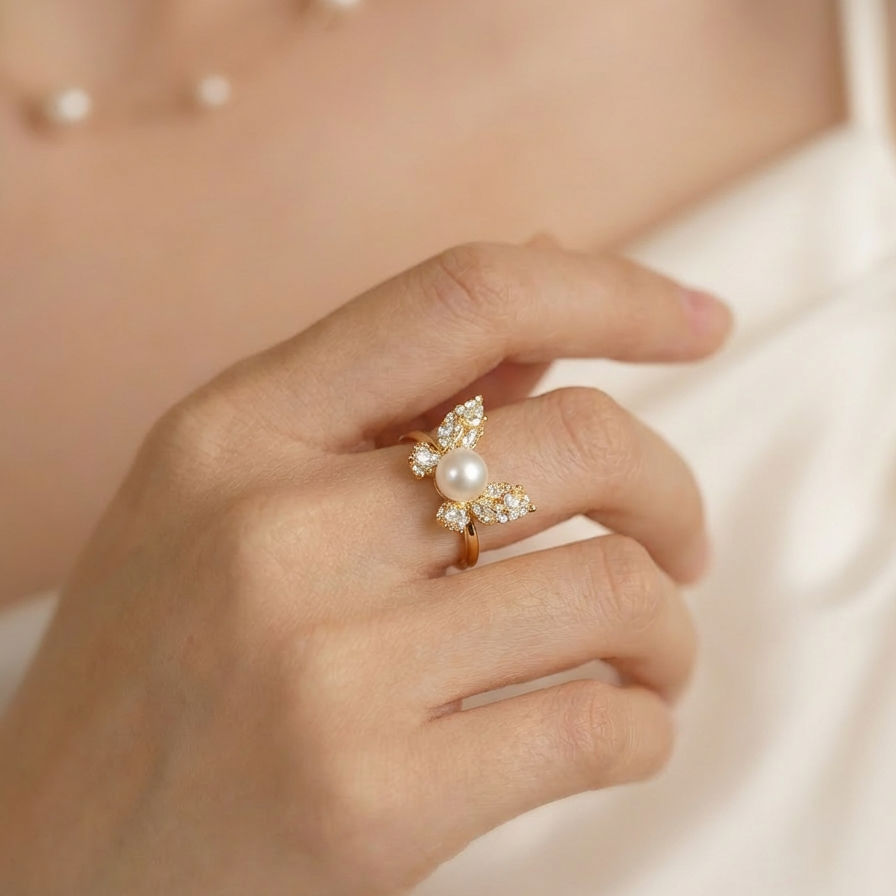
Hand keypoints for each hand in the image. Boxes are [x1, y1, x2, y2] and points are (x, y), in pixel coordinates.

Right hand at [0, 242, 730, 895]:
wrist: (51, 861)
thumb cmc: (152, 669)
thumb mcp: (227, 496)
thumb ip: (389, 400)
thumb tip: (539, 321)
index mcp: (237, 428)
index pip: (466, 298)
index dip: (611, 292)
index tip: (699, 320)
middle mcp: (275, 528)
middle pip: (576, 441)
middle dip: (669, 491)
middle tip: (677, 543)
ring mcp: (323, 668)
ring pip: (610, 587)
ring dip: (667, 623)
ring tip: (650, 653)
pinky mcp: (371, 802)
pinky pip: (595, 728)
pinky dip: (645, 725)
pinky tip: (621, 726)